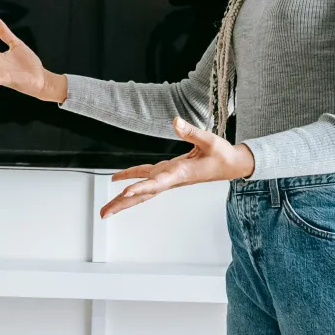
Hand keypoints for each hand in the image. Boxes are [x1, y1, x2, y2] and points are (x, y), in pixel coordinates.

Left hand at [99, 118, 255, 217]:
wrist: (231, 165)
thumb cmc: (222, 155)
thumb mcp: (209, 140)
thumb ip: (191, 132)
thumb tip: (175, 121)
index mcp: (180, 173)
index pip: (157, 183)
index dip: (140, 187)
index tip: (124, 193)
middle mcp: (171, 179)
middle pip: (143, 194)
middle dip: (123, 204)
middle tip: (103, 213)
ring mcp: (168, 177)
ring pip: (142, 190)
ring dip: (123, 199)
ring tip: (105, 209)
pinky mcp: (168, 172)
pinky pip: (145, 177)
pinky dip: (131, 178)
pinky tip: (117, 180)